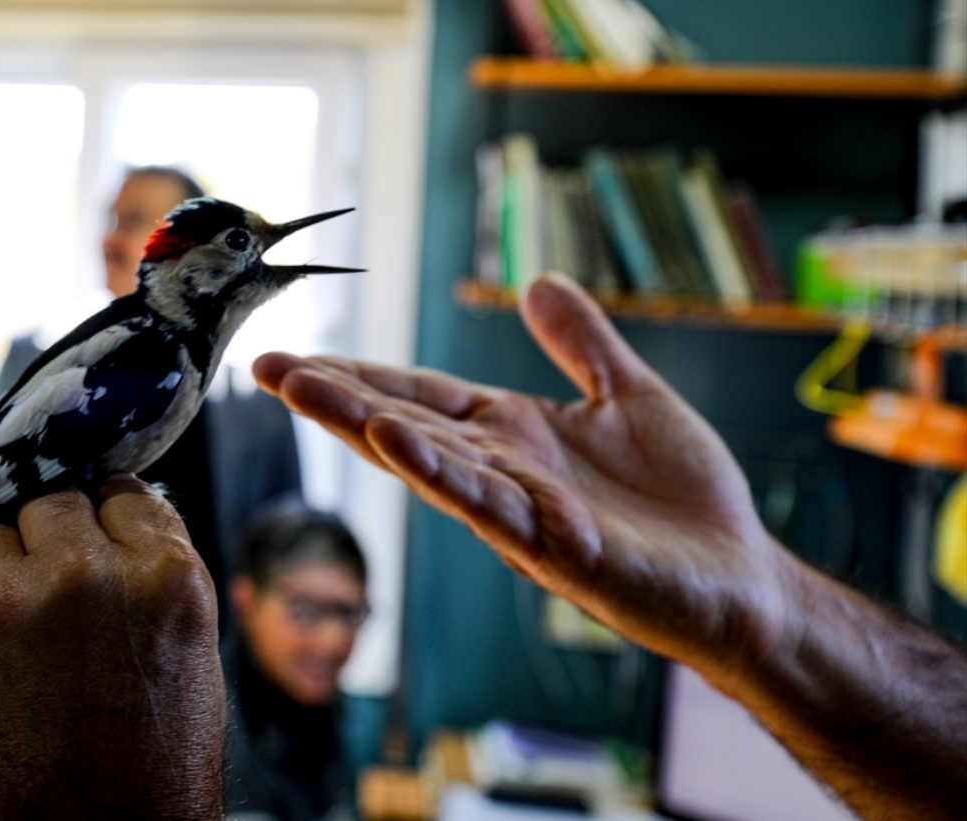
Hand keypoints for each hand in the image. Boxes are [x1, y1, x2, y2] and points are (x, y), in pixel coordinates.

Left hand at [0, 475, 223, 820]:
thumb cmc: (146, 773)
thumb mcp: (186, 659)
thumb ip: (152, 579)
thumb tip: (114, 521)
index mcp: (166, 578)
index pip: (123, 494)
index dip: (107, 520)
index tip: (98, 539)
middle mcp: (88, 575)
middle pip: (53, 502)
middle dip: (52, 538)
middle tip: (55, 589)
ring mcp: (10, 602)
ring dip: (3, 573)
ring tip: (22, 642)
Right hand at [254, 274, 799, 683]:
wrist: (744, 580)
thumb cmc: (685, 500)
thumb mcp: (630, 394)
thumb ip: (581, 343)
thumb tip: (539, 281)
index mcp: (510, 436)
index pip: (418, 396)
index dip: (356, 375)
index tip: (293, 357)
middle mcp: (501, 472)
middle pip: (403, 425)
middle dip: (333, 396)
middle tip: (264, 367)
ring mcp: (522, 511)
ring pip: (428, 463)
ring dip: (364, 425)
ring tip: (304, 390)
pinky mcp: (557, 547)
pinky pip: (488, 505)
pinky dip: (439, 473)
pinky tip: (395, 441)